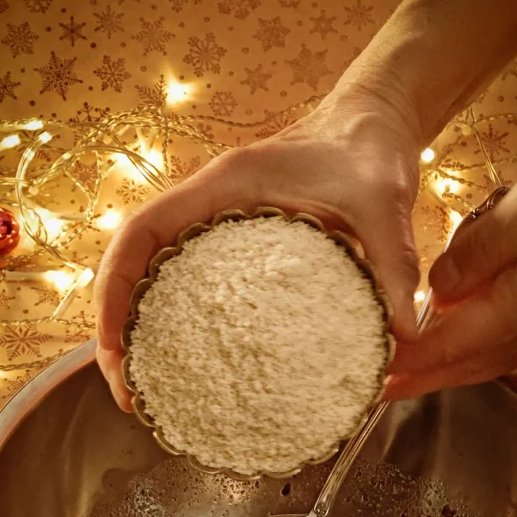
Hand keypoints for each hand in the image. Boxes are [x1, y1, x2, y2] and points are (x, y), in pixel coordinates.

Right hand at [94, 87, 423, 409]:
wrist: (373, 123)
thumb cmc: (369, 150)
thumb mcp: (383, 202)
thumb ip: (392, 262)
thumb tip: (403, 335)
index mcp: (224, 187)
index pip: (141, 233)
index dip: (114, 290)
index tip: (113, 347)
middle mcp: (208, 206)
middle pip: (133, 266)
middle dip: (117, 329)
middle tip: (128, 393)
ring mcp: (218, 226)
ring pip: (154, 279)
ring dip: (141, 332)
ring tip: (148, 392)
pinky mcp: (237, 246)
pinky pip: (191, 286)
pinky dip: (178, 325)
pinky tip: (195, 368)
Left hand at [387, 114, 516, 398]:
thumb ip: (479, 253)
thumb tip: (434, 294)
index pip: (448, 348)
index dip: (406, 364)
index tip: (369, 377)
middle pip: (465, 364)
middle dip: (419, 379)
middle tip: (375, 389)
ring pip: (484, 355)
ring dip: (442, 368)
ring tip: (403, 372)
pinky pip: (501, 336)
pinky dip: (467, 345)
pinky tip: (450, 332)